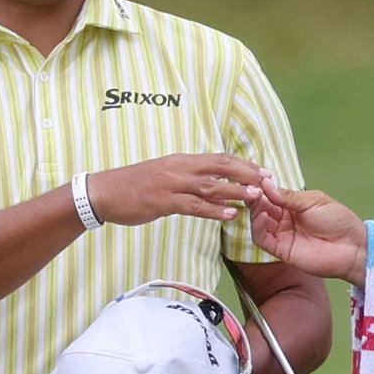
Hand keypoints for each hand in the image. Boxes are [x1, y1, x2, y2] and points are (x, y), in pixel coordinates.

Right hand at [86, 155, 264, 227]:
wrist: (104, 192)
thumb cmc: (134, 186)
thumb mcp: (164, 176)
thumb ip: (187, 178)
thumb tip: (208, 184)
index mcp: (182, 160)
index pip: (220, 159)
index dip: (244, 164)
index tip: (263, 171)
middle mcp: (180, 168)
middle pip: (221, 166)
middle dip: (248, 174)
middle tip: (269, 182)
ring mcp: (172, 184)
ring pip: (211, 185)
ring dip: (236, 191)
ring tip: (257, 197)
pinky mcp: (164, 201)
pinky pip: (193, 205)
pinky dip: (213, 210)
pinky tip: (229, 214)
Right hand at [249, 183, 366, 284]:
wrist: (351, 247)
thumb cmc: (338, 221)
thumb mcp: (313, 201)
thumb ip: (289, 196)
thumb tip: (266, 184)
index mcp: (293, 205)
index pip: (271, 194)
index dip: (262, 186)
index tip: (253, 176)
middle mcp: (284, 219)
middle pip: (262, 207)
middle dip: (255, 196)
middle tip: (249, 186)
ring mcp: (281, 234)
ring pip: (259, 222)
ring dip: (254, 210)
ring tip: (253, 198)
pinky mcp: (281, 250)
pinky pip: (262, 238)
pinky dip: (257, 227)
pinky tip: (259, 216)